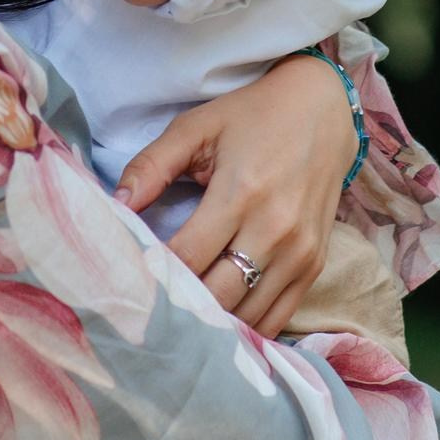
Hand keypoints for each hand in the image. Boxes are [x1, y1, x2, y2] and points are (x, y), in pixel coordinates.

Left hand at [116, 54, 353, 335]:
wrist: (323, 111)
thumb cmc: (252, 117)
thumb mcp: (196, 127)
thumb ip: (152, 166)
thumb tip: (116, 205)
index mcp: (241, 193)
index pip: (187, 256)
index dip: (154, 274)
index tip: (129, 280)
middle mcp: (275, 229)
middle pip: (217, 294)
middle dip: (180, 305)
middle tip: (148, 308)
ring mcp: (299, 253)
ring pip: (247, 314)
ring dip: (212, 322)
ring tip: (179, 320)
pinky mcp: (315, 266)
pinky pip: (277, 317)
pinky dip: (246, 328)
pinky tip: (219, 325)